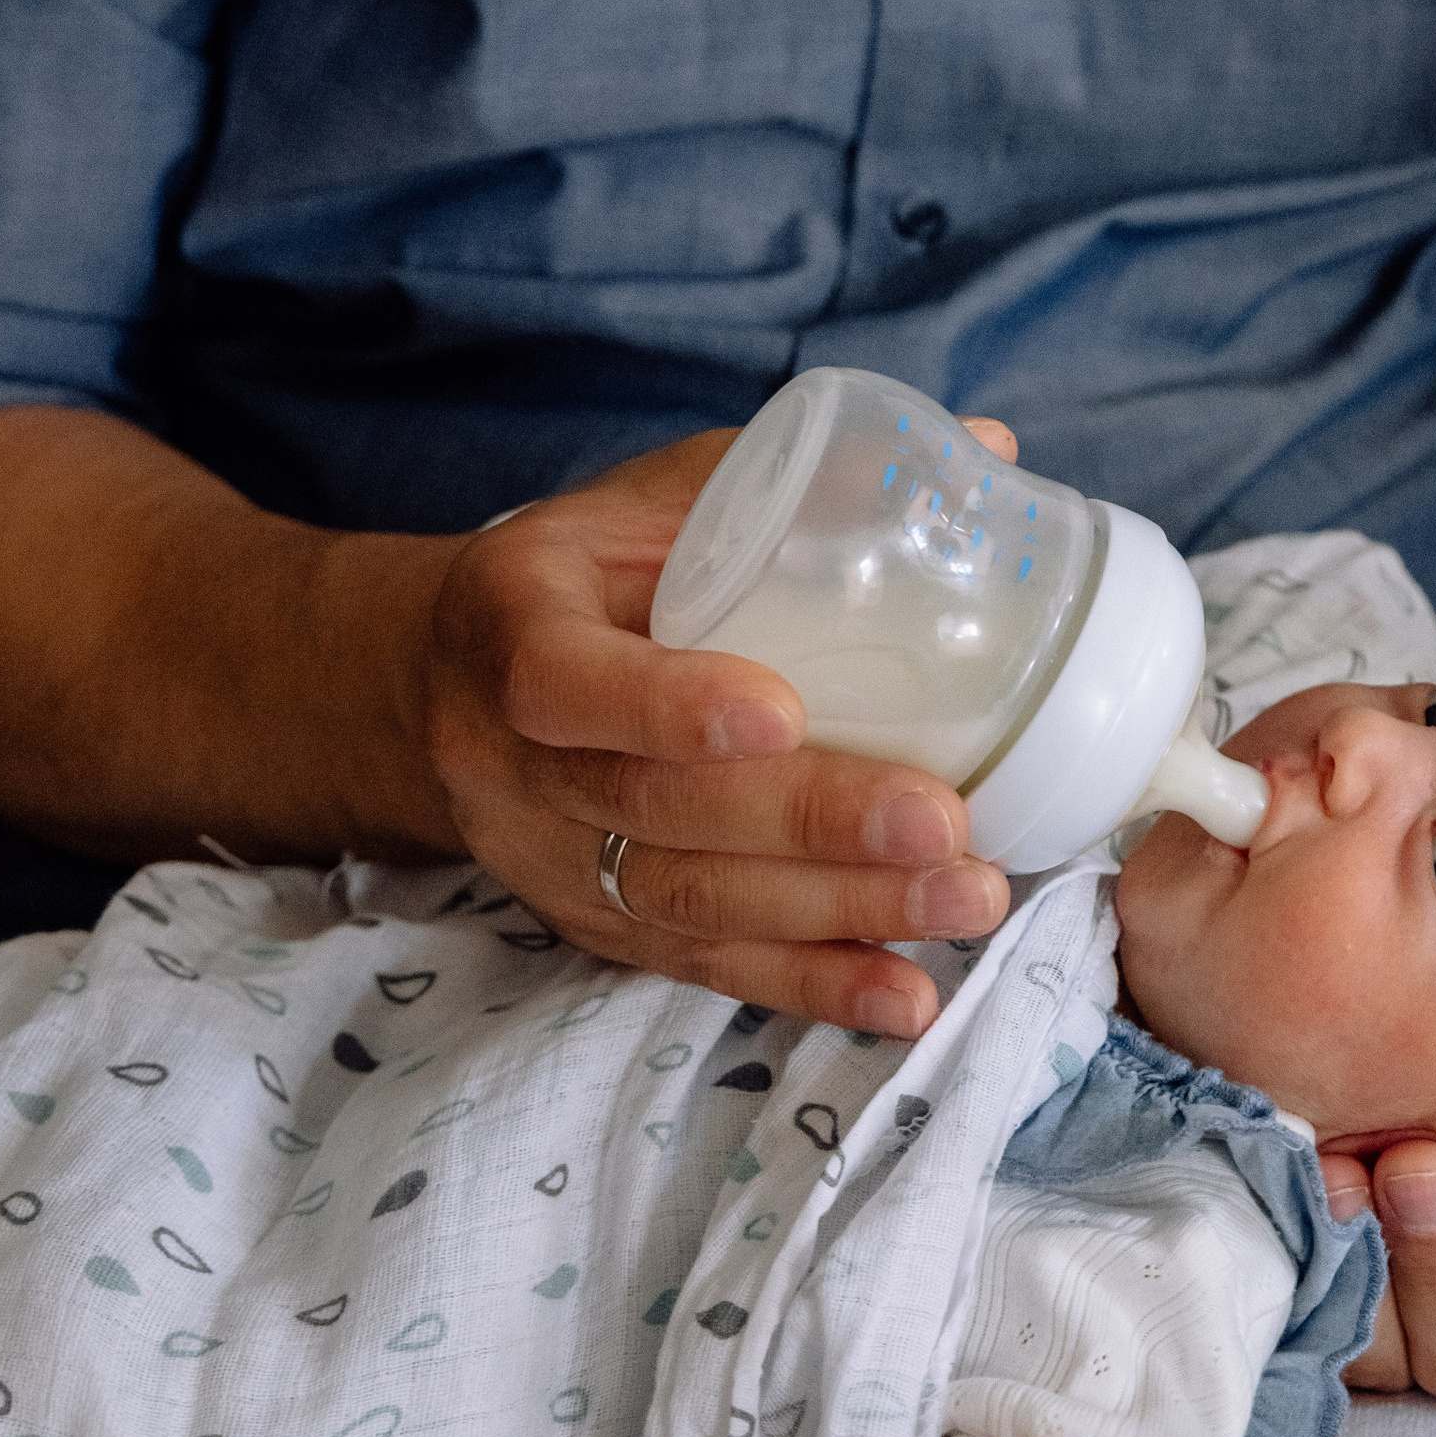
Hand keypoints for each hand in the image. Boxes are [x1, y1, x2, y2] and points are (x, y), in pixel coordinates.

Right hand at [419, 418, 1018, 1033]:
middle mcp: (513, 763)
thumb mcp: (647, 500)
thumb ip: (796, 478)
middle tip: (944, 824)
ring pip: (690, 903)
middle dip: (811, 826)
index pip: (566, 682)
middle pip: (658, 812)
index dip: (669, 704)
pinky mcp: (595, 928)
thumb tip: (991, 442)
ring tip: (966, 901)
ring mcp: (549, 860)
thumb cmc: (581, 572)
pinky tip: (905, 993)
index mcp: (514, 626)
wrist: (444, 687)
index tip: (783, 713)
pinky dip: (811, 985)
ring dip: (837, 912)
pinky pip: (703, 967)